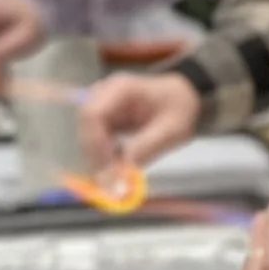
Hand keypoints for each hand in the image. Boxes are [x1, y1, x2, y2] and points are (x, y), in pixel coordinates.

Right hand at [81, 71, 202, 170]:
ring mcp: (102, 107)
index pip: (92, 114)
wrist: (183, 98)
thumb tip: (124, 172)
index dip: (94, 143)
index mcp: (121, 88)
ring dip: (100, 159)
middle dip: (96, 156)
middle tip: (114, 180)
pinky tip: (121, 165)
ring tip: (121, 175)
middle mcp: (104, 95)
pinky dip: (105, 158)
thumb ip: (147, 148)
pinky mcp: (104, 121)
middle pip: (85, 128)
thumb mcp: (172, 129)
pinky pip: (95, 143)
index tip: (109, 168)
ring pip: (88, 138)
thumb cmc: (179, 107)